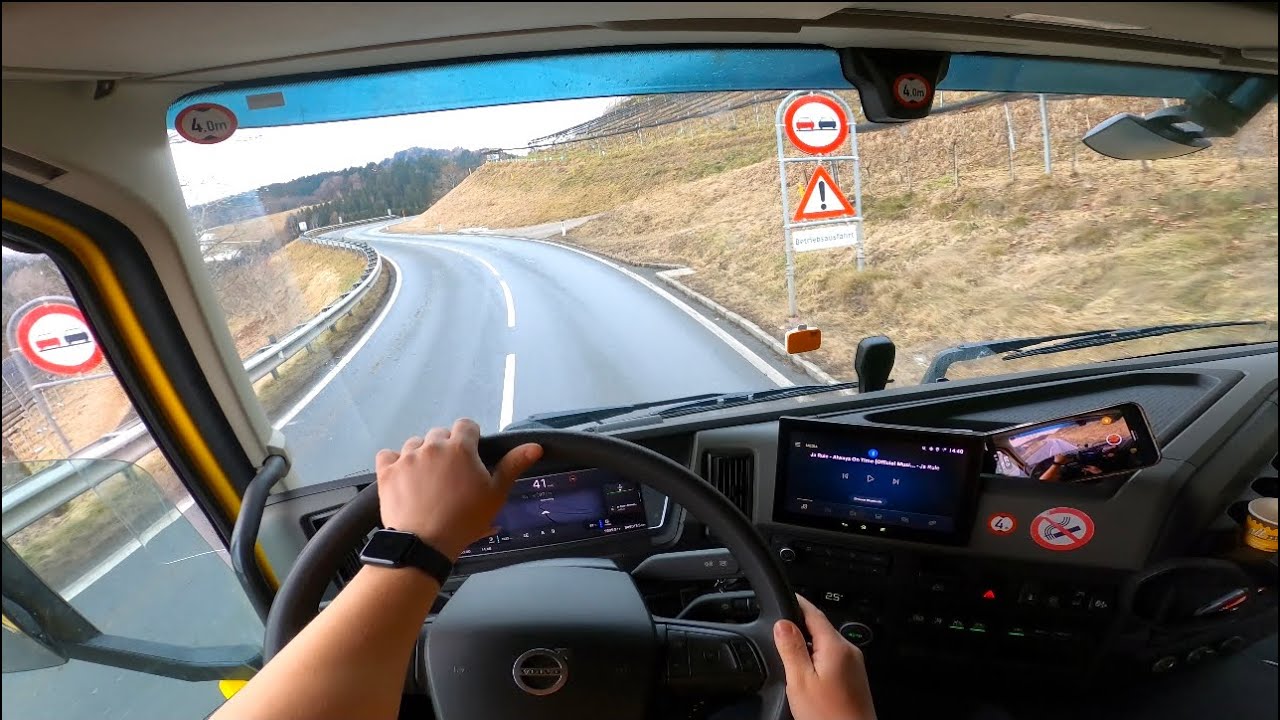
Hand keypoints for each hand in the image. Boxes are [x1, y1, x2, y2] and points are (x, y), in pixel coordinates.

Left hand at [375, 418, 541, 558]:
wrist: (424, 543)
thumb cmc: (465, 519)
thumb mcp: (495, 494)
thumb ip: (513, 466)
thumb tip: (535, 446)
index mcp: (460, 448)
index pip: (466, 425)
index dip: (470, 438)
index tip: (471, 457)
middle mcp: (431, 446)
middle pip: (440, 433)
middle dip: (446, 447)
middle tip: (451, 473)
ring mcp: (406, 457)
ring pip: (414, 443)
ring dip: (421, 454)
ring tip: (427, 477)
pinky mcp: (386, 471)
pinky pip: (388, 455)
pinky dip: (394, 462)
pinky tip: (402, 476)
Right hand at [773, 595, 875, 719]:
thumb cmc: (830, 717)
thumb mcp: (801, 681)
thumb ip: (791, 649)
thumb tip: (782, 624)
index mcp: (836, 647)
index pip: (814, 612)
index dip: (797, 602)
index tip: (785, 595)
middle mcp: (849, 652)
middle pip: (820, 627)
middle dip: (799, 627)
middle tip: (778, 632)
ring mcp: (854, 666)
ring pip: (826, 644)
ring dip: (807, 645)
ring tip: (789, 657)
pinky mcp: (854, 679)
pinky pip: (832, 658)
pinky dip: (817, 659)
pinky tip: (807, 675)